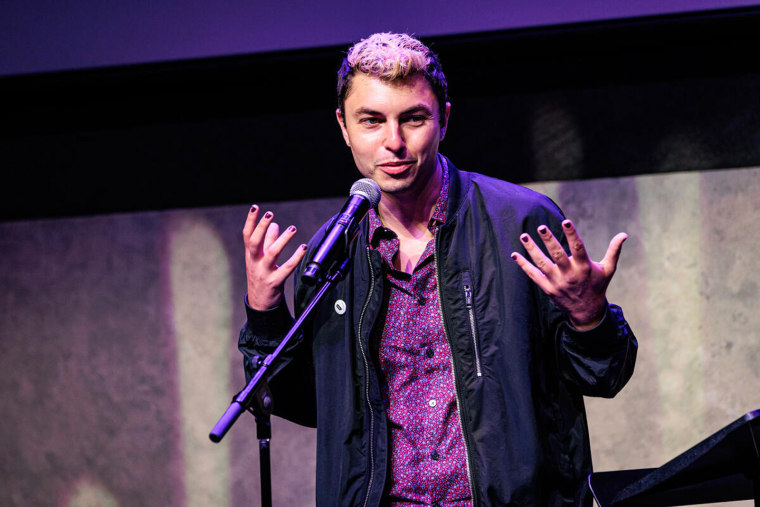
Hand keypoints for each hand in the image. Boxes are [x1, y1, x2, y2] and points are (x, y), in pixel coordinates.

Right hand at [243, 205, 307, 310]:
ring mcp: (264, 273)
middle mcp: (255, 263)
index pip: (247, 235)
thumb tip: (274, 224)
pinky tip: (303, 248)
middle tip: (270, 214)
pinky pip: (286, 268)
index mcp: (251, 255)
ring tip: (292, 228)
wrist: (260, 304)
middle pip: (255, 242)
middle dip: (261, 227)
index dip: (250, 221)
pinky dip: (296, 257)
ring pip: (272, 254)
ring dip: (282, 240)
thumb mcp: (261, 259)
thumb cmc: (261, 278)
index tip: (255, 207)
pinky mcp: (274, 282)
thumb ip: (268, 242)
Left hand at [510, 219, 626, 329]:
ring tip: (523, 236)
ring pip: (541, 264)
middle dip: (548, 240)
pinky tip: (514, 254)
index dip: (572, 234)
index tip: (565, 221)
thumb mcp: (608, 269)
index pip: (578, 247)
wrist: (587, 311)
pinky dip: (523, 265)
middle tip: (541, 227)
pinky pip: (533, 275)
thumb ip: (613, 251)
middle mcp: (569, 274)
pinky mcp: (547, 288)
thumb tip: (624, 234)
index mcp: (584, 267)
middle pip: (557, 255)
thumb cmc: (597, 286)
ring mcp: (557, 282)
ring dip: (531, 250)